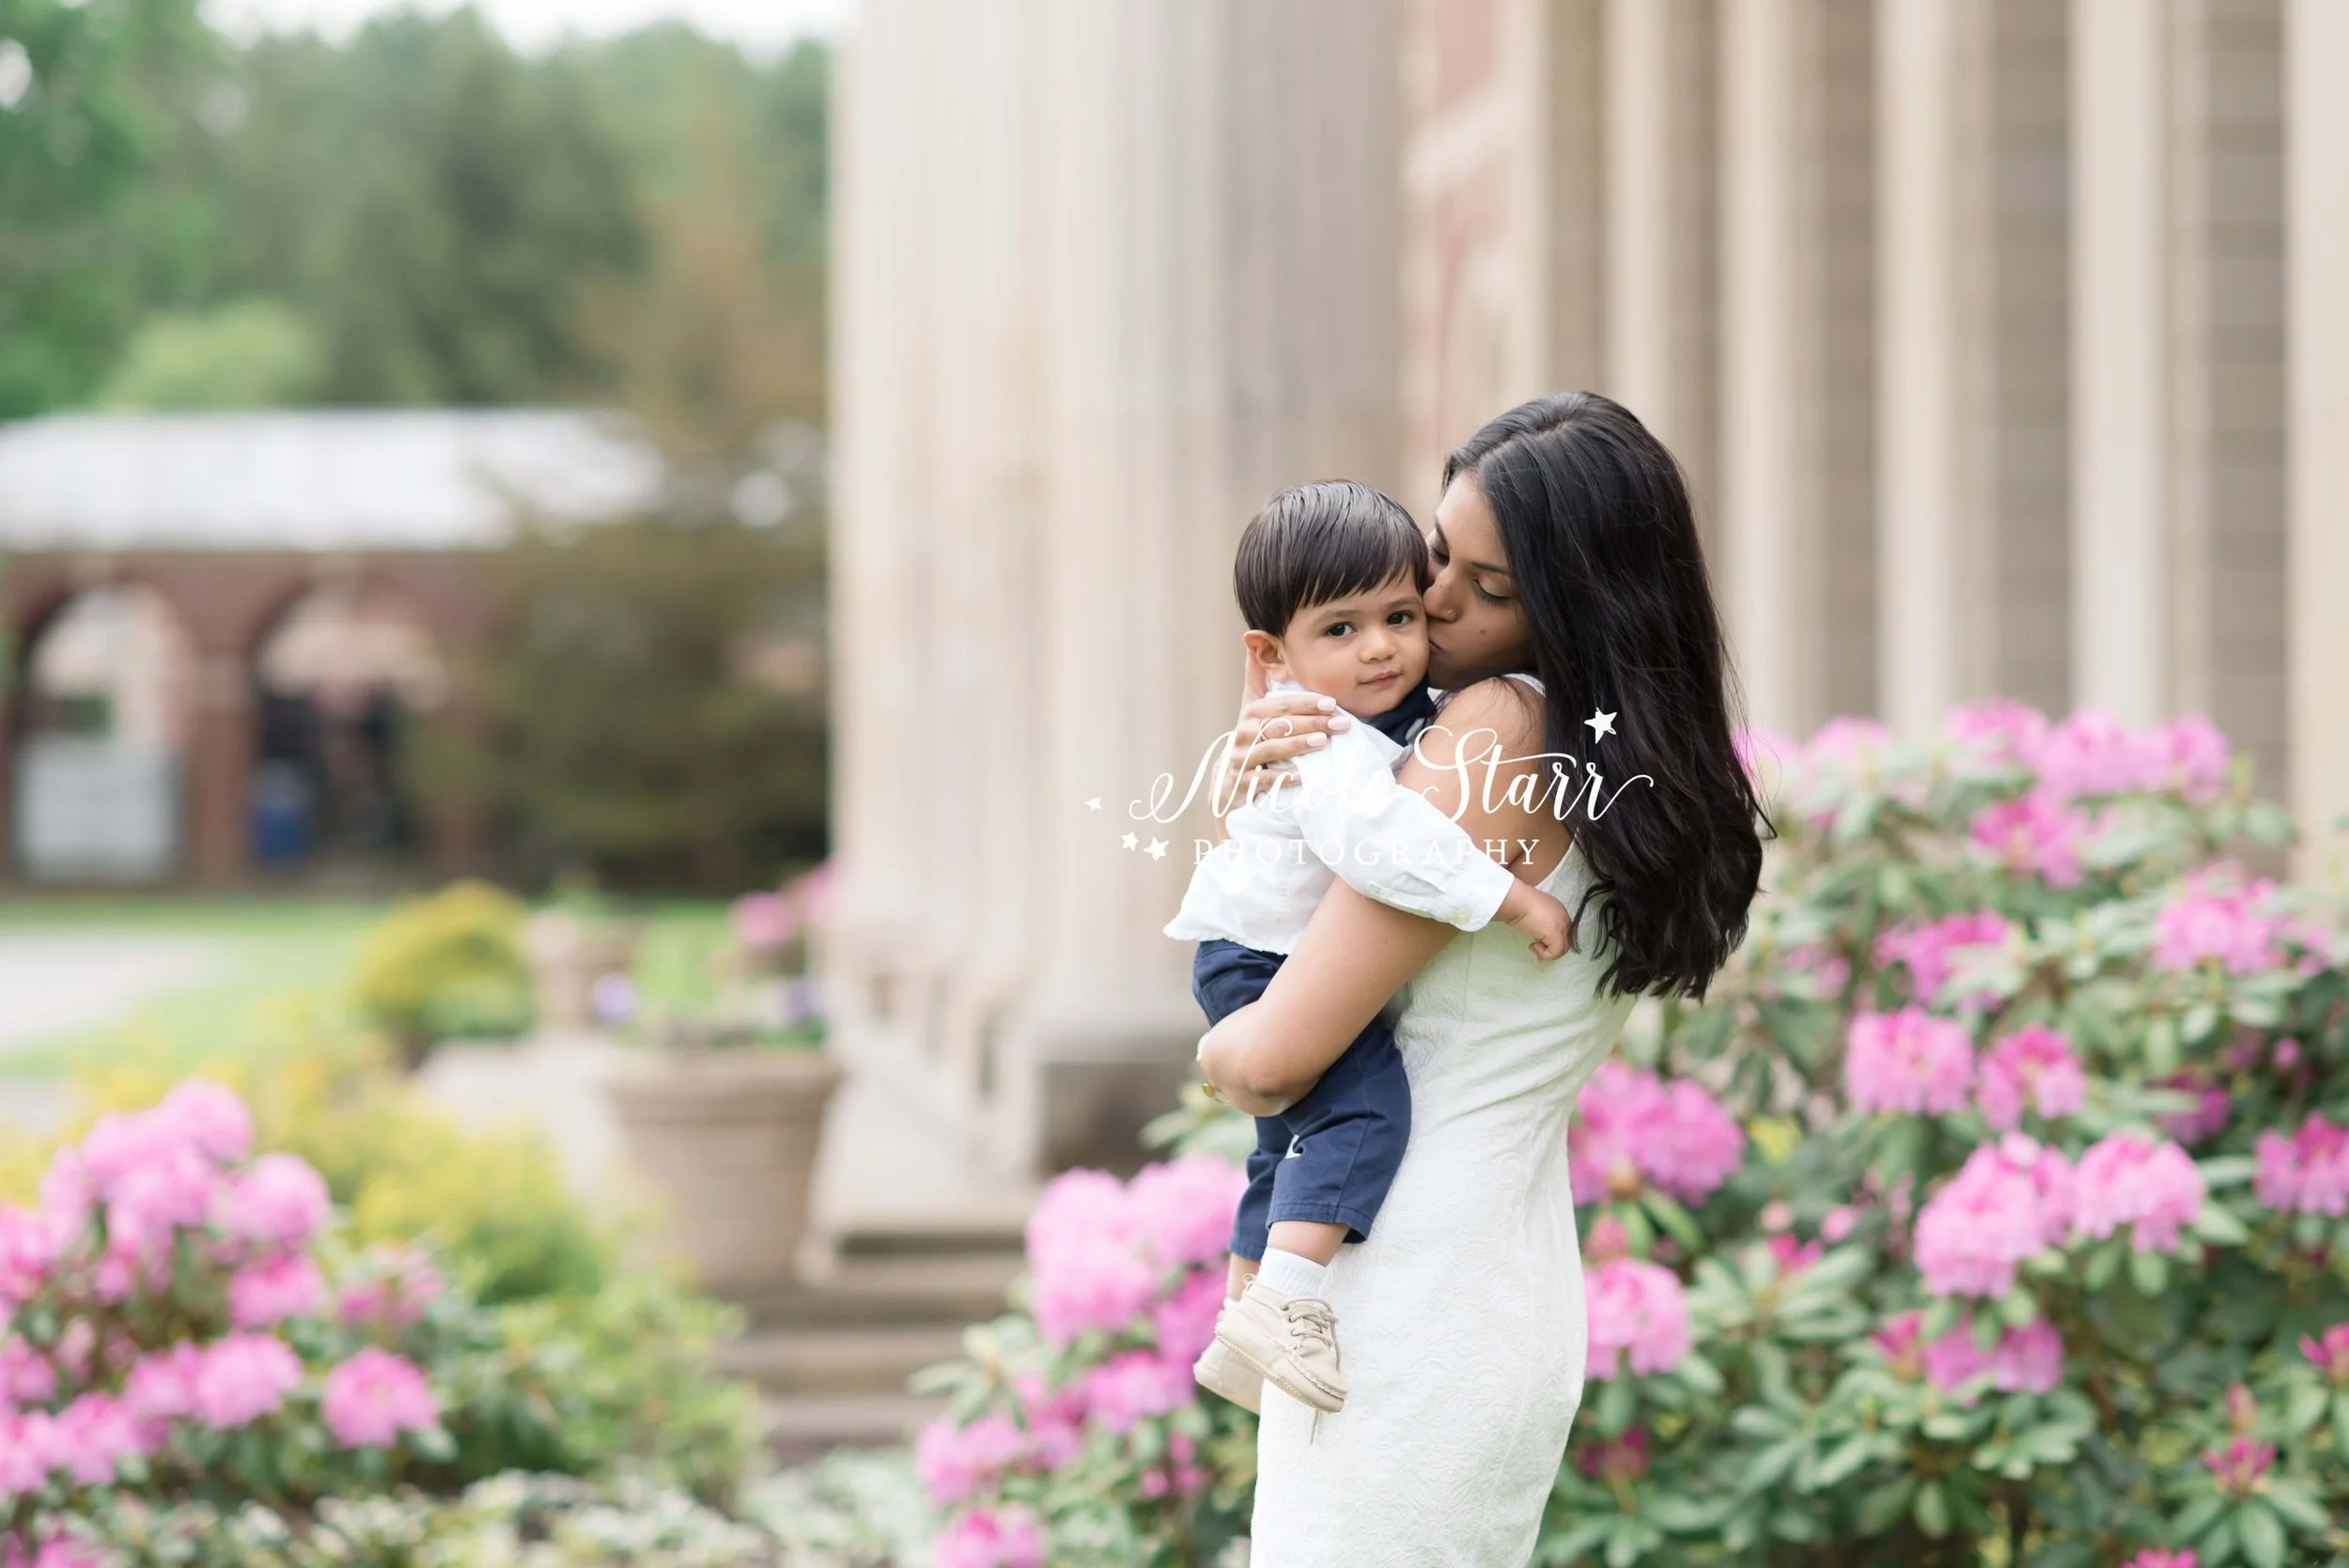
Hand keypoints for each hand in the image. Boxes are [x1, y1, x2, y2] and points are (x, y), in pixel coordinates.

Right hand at [1214, 645, 1350, 812]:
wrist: (1229, 778)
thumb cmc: (1251, 738)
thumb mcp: (1252, 706)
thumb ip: (1256, 676)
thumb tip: (1252, 640)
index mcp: (1251, 712)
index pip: (1282, 704)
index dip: (1306, 703)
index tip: (1332, 703)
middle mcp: (1244, 733)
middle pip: (1281, 724)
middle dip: (1312, 722)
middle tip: (1341, 723)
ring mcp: (1241, 758)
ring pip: (1272, 748)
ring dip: (1298, 745)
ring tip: (1323, 742)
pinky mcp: (1241, 782)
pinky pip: (1263, 779)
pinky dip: (1282, 777)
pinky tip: (1302, 775)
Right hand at [1500, 882, 1572, 960]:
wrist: (1517, 901)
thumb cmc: (1519, 904)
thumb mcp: (1534, 913)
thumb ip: (1541, 922)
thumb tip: (1538, 935)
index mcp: (1559, 911)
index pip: (1563, 932)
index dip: (1551, 940)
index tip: (1538, 941)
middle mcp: (1564, 917)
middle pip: (1565, 941)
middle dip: (1550, 948)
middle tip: (1536, 946)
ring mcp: (1562, 926)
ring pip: (1562, 949)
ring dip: (1546, 952)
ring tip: (1533, 946)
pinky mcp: (1556, 933)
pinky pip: (1555, 952)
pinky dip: (1544, 954)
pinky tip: (1533, 946)